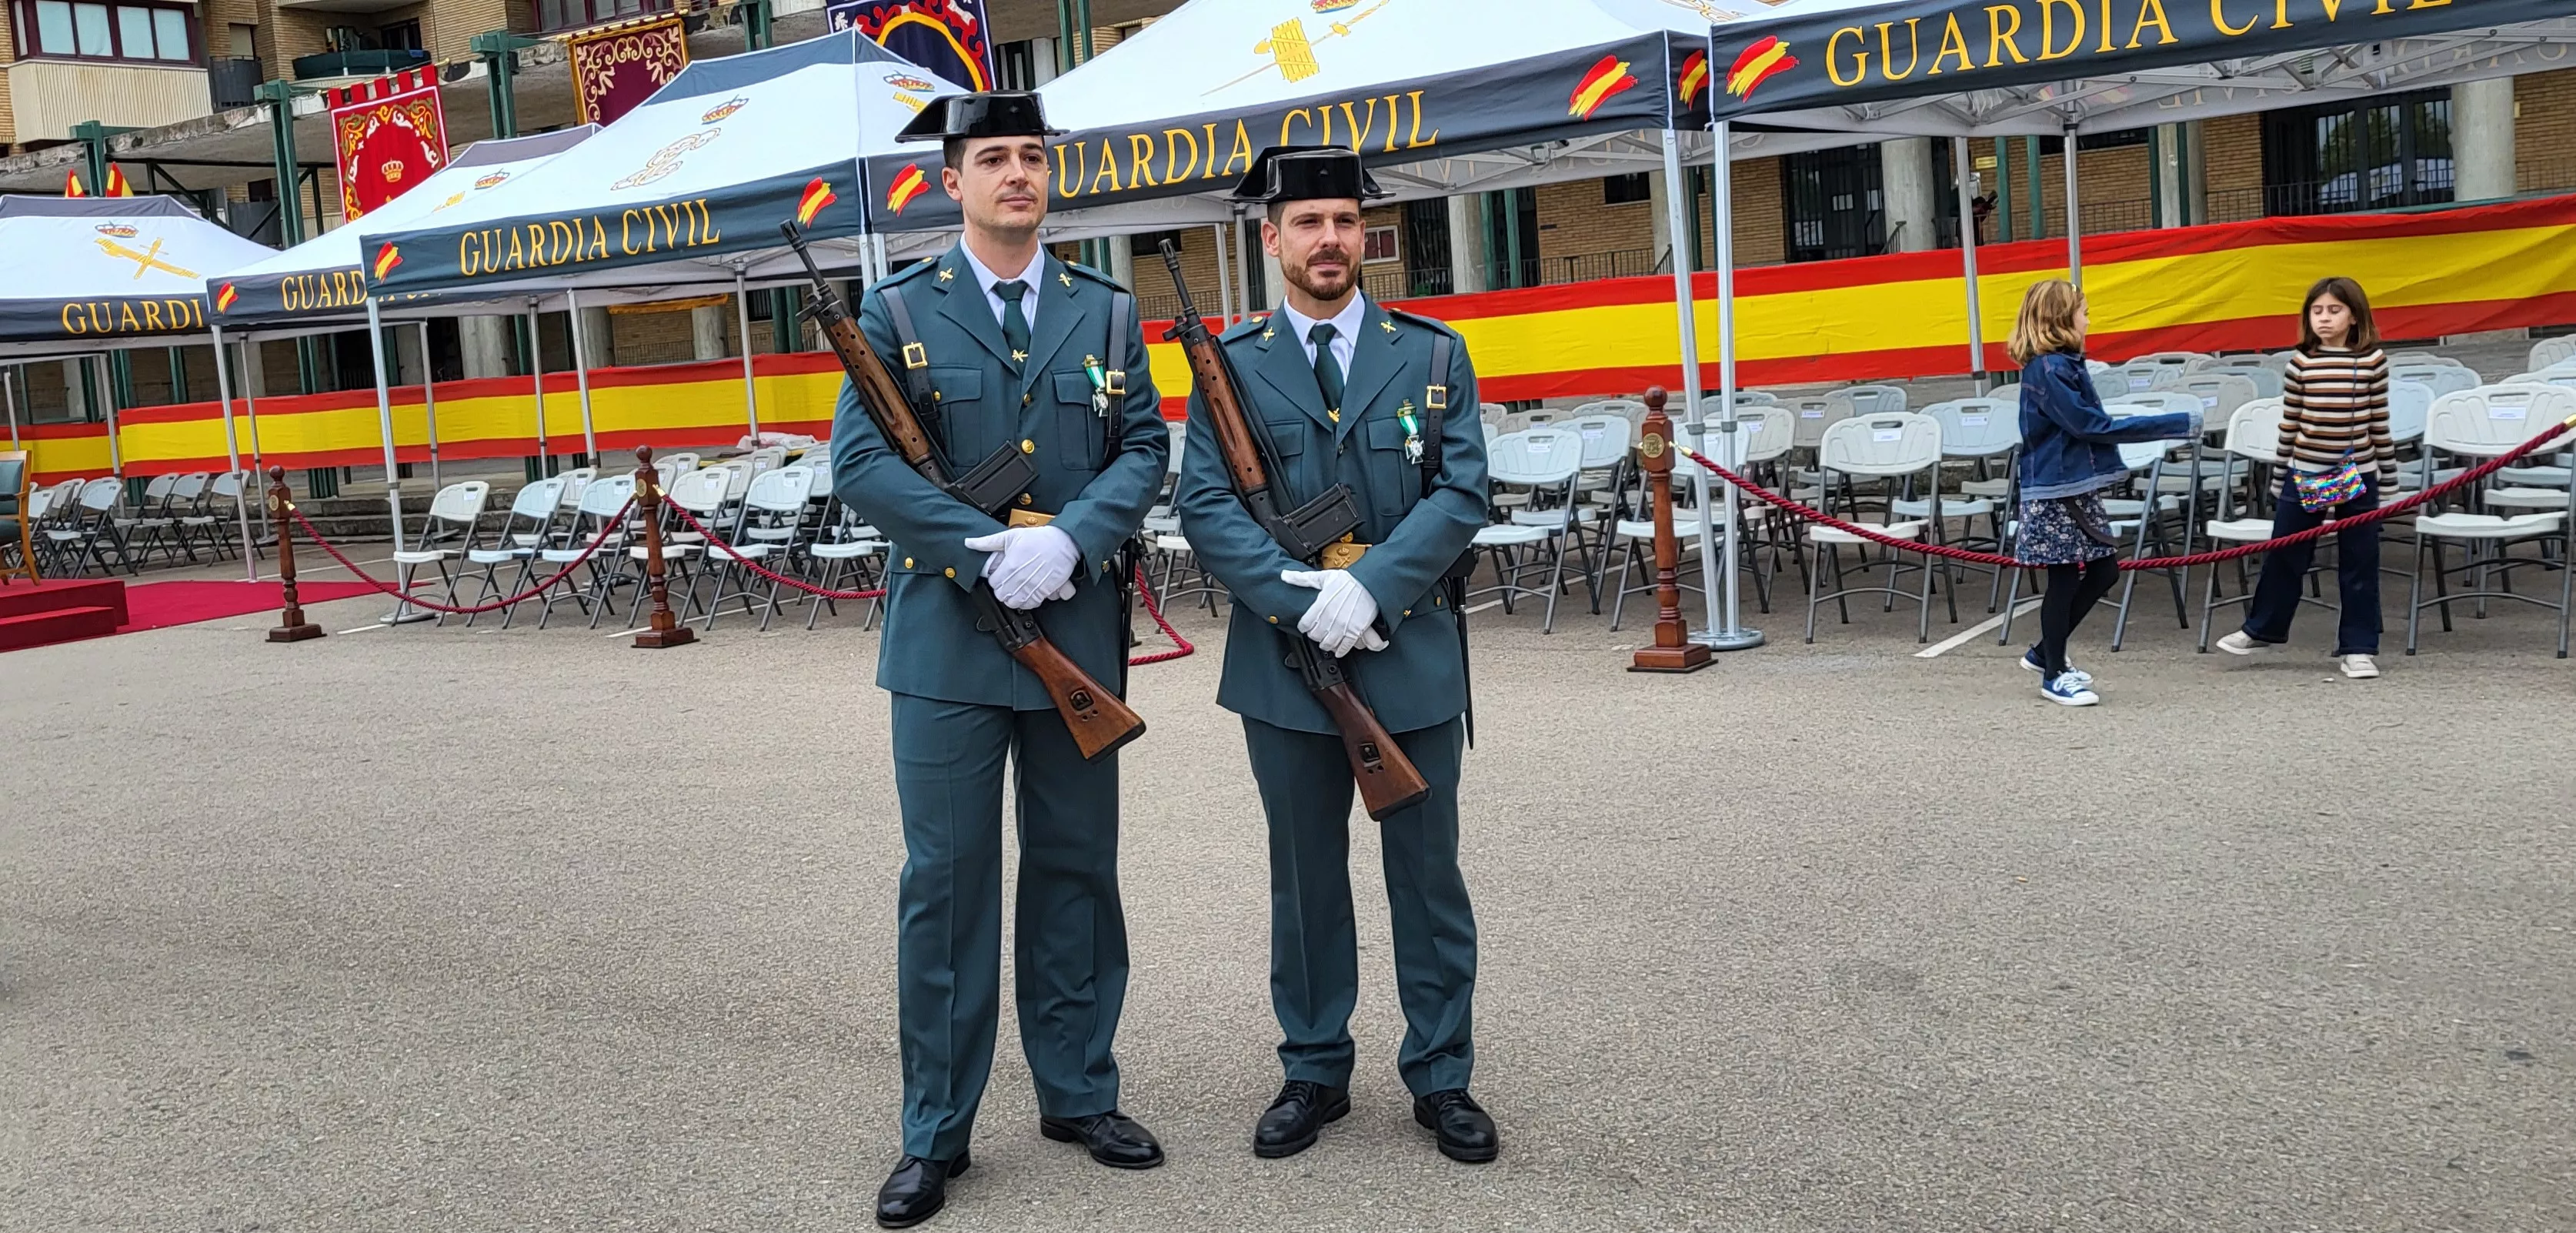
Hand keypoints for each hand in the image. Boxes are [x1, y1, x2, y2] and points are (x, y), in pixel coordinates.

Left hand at [962, 526, 1081, 609]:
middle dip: (1002, 591)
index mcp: (1010, 565)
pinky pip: (1031, 604)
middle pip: (1002, 596)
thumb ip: (988, 542)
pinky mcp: (1045, 590)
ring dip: (1014, 598)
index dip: (994, 580)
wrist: (1064, 542)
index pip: (993, 584)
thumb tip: (970, 542)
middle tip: (1007, 583)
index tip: (999, 576)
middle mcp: (1020, 578)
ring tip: (1017, 589)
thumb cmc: (1039, 538)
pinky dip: (1028, 601)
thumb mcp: (1010, 536)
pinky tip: (1028, 593)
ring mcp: (1033, 586)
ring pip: (1015, 603)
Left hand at [1280, 568, 1386, 657]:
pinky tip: (1339, 649)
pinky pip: (1344, 647)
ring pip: (1327, 644)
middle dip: (1315, 635)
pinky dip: (1340, 650)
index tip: (1307, 626)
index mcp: (1320, 605)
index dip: (1304, 626)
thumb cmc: (1350, 581)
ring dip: (1326, 644)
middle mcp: (1330, 618)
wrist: (1371, 585)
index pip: (1304, 624)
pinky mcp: (1354, 632)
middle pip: (1315, 636)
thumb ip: (1302, 579)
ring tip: (1327, 641)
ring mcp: (1342, 627)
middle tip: (1318, 632)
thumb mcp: (1323, 577)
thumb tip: (1285, 575)